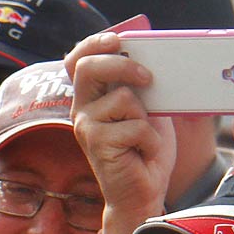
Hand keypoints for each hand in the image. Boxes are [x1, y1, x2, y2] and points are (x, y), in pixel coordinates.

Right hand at [66, 33, 176, 229]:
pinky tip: (144, 153)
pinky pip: (135, 126)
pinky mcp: (99, 146)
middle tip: (148, 77)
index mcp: (93, 97)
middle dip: (122, 64)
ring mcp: (88, 128)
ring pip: (122, 98)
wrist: (143, 193)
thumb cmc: (146, 150)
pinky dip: (150, 139)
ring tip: (145, 137)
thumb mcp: (149, 107)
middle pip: (87, 68)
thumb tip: (155, 53)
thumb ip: (143, 83)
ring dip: (147, 115)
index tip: (118, 40)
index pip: (78, 60)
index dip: (94, 43)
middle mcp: (83, 110)